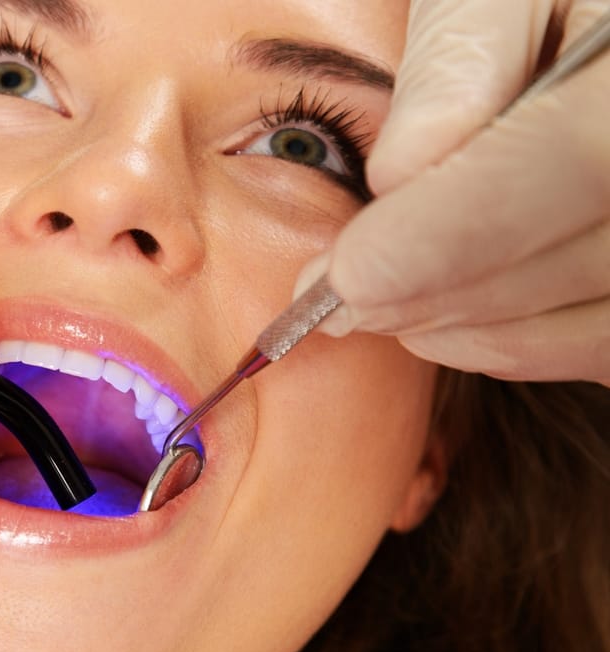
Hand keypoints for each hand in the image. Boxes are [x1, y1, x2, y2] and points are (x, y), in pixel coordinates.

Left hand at [304, 1, 609, 386]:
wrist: (592, 56)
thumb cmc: (551, 7)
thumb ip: (457, 63)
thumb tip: (397, 175)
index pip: (578, 160)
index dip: (452, 231)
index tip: (349, 271)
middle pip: (584, 262)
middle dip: (438, 291)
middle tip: (337, 298)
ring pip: (595, 328)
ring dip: (467, 329)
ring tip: (378, 302)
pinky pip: (604, 348)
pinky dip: (514, 348)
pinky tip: (445, 319)